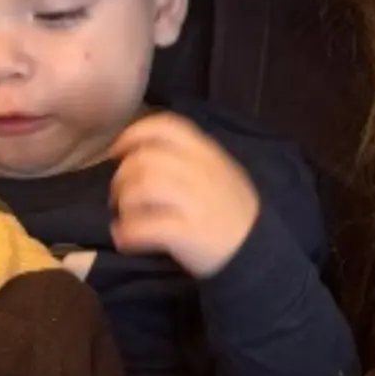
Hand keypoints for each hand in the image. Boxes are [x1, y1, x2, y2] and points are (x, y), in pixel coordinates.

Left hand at [107, 112, 259, 277]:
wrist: (257, 250)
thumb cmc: (232, 211)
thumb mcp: (220, 172)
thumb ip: (191, 157)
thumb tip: (145, 151)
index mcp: (208, 153)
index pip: (166, 126)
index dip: (134, 134)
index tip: (118, 151)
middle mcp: (201, 171)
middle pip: (144, 158)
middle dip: (121, 177)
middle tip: (120, 196)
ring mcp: (194, 201)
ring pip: (140, 188)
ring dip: (124, 204)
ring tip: (125, 218)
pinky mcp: (186, 232)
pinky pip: (143, 226)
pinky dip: (126, 233)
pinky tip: (126, 240)